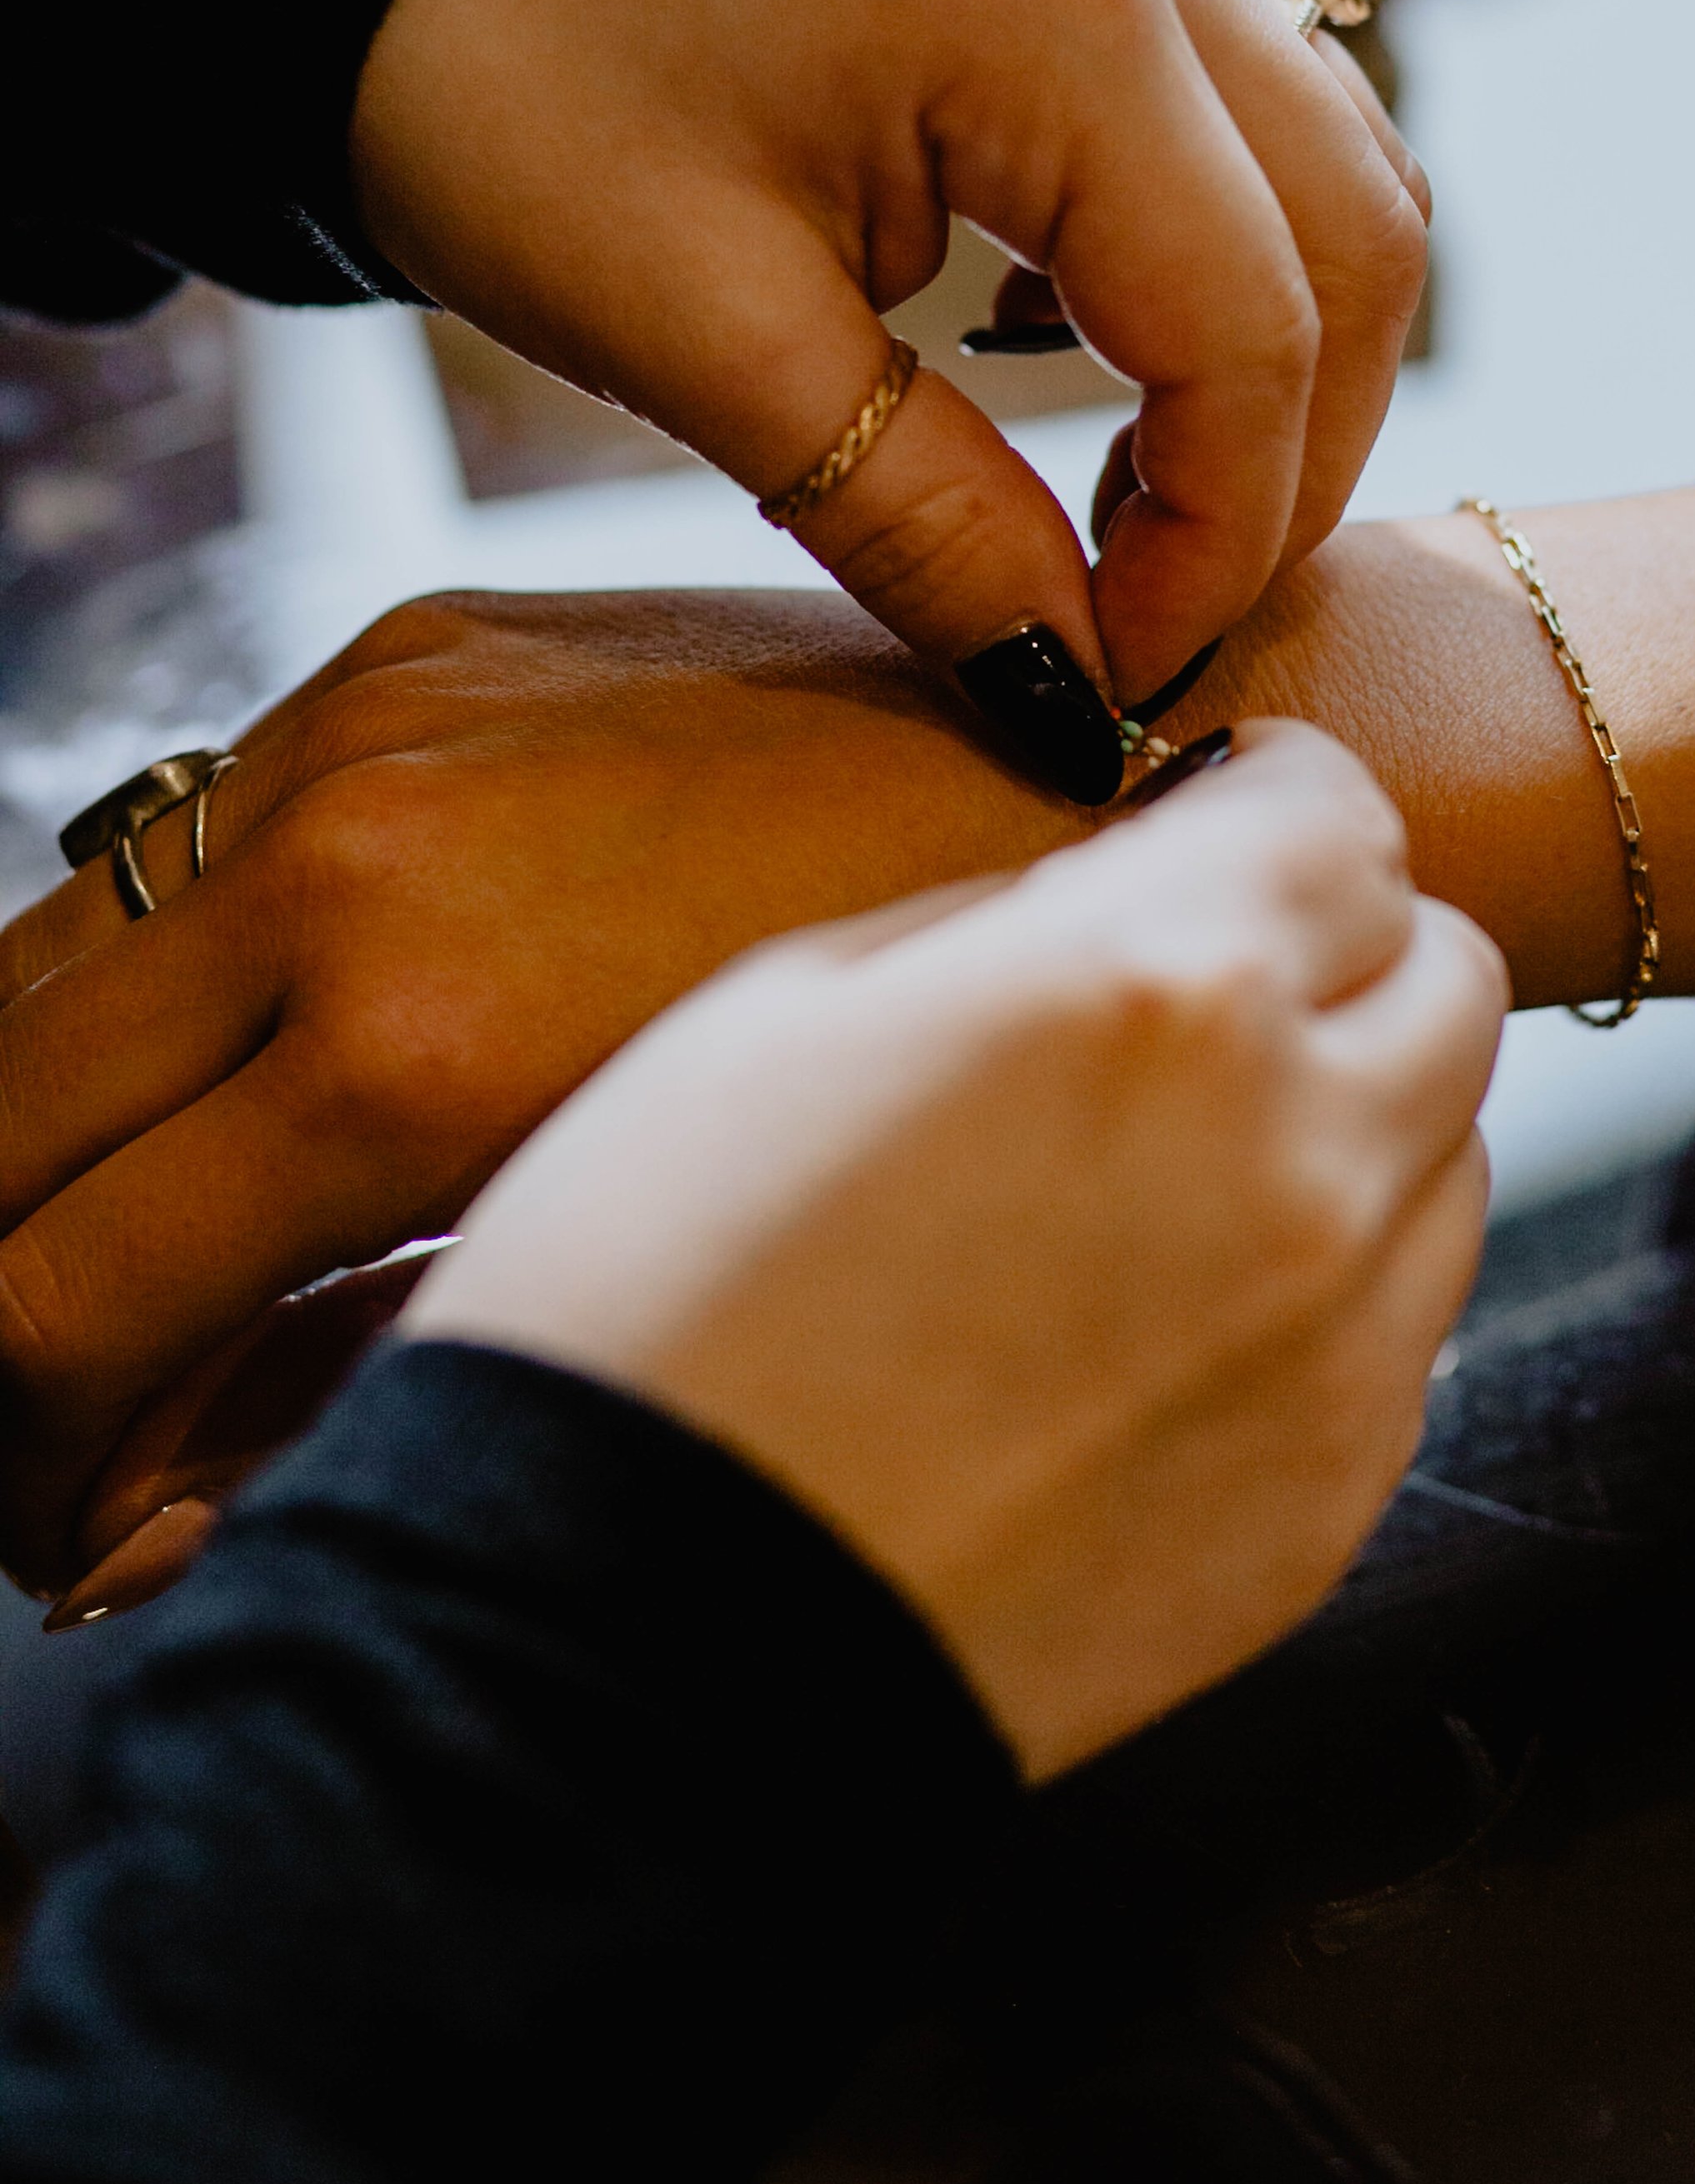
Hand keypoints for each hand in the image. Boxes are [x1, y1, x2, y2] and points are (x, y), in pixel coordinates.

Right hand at [0, 586, 1076, 1596]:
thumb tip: (138, 1523)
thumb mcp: (643, 1284)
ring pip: (40, 979)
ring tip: (139, 1276)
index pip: (45, 1296)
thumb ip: (359, 1379)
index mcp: (406, 1048)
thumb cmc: (935, 1078)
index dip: (21, 1457)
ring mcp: (359, 731)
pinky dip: (152, 1006)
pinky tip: (242, 1106)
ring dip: (47, 1153)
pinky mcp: (400, 654)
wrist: (1096, 777)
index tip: (74, 1530)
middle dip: (1, 1310)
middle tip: (70, 1423)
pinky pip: (169, 852)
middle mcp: (340, 862)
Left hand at [351, 0, 1427, 781]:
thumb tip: (1077, 699)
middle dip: (1289, 466)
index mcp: (1052, 3)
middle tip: (1153, 614)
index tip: (1116, 677)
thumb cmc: (504, 93)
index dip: (1217, 545)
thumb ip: (927, 530)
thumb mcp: (706, 345)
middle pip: (1362, 245)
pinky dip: (1225, 260)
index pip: (1255, 333)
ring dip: (1279, 364)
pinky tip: (1092, 358)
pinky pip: (1252, 111)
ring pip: (1340, 173)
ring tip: (1132, 513)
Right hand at [403, 723, 1501, 1777]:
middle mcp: (1299, 1153)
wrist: (614, 1641)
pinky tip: (1163, 1312)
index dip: (1281, 792)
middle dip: (1344, 948)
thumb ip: (1013, 919)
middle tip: (1216, 973)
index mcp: (1155, 987)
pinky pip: (1401, 1331)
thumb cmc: (644, 1295)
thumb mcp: (785, 1003)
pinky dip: (1329, 1286)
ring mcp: (1339, 1349)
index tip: (1236, 804)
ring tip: (1177, 1158)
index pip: (1343, 817)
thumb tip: (1122, 890)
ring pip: (1451, 1154)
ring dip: (1353, 1117)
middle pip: (1447, 975)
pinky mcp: (1330, 1506)